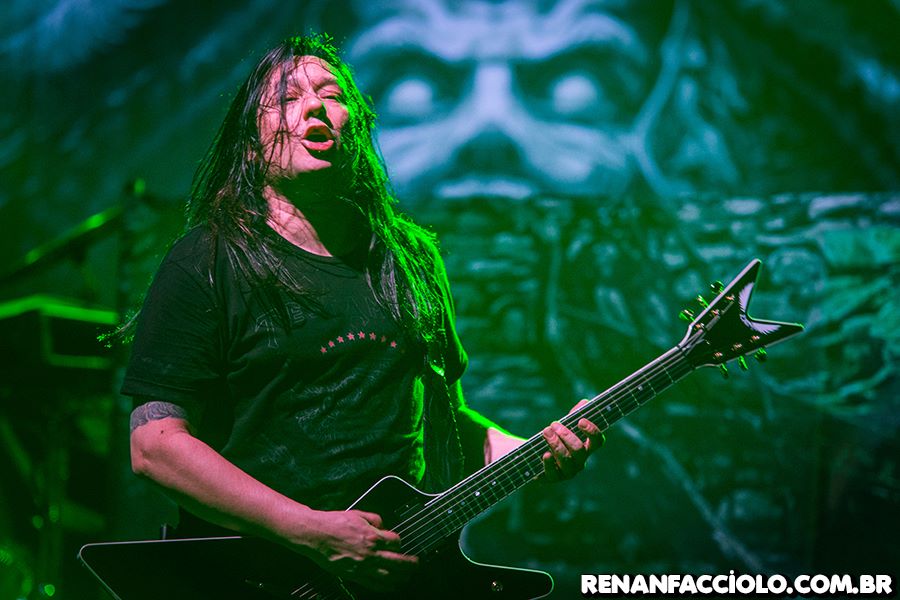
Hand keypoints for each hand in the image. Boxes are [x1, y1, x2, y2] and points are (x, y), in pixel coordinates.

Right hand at [298, 509, 418, 590]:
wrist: (316, 535)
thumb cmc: (334, 523)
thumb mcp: (359, 514)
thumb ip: (375, 519)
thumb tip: (383, 526)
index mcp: (373, 536)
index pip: (396, 542)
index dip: (399, 542)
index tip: (397, 543)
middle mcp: (370, 552)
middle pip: (398, 562)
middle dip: (410, 564)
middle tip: (416, 564)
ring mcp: (363, 566)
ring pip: (388, 576)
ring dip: (401, 577)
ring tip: (408, 577)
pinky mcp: (354, 575)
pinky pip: (373, 584)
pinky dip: (385, 587)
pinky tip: (391, 586)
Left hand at [540, 399, 603, 481]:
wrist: (536, 458)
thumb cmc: (556, 439)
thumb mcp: (565, 426)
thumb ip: (574, 414)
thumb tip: (585, 402)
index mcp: (587, 448)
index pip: (597, 441)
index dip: (592, 431)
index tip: (580, 421)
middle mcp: (580, 461)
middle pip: (579, 450)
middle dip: (566, 435)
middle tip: (553, 424)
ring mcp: (568, 471)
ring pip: (566, 460)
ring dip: (556, 444)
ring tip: (546, 432)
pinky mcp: (553, 478)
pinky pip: (554, 473)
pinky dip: (549, 463)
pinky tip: (545, 454)